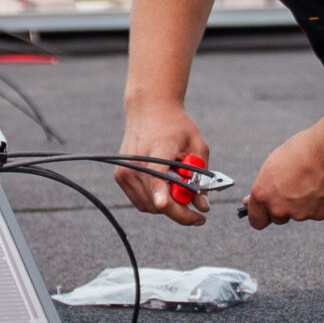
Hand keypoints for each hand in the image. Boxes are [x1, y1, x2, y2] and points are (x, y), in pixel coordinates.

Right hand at [117, 103, 210, 225]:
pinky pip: (141, 202)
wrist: (149, 110)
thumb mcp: (197, 145)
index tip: (163, 204)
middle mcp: (136, 162)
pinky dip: (155, 201)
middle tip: (198, 212)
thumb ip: (201, 178)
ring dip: (168, 207)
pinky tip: (166, 187)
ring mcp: (125, 170)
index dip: (159, 192)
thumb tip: (203, 207)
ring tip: (180, 190)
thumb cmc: (177, 127)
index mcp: (158, 149)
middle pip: (156, 200)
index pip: (155, 174)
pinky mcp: (120, 177)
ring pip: (149, 207)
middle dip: (180, 212)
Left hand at [243, 127, 323, 228]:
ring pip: (299, 214)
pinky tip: (322, 185)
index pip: (256, 220)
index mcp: (262, 194)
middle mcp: (278, 208)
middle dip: (285, 207)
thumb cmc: (302, 151)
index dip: (262, 215)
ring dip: (303, 203)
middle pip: (278, 218)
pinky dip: (319, 202)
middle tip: (295, 188)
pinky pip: (316, 211)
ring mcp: (299, 214)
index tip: (266, 210)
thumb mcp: (274, 165)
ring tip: (311, 180)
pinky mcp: (318, 215)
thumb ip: (265, 186)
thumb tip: (252, 199)